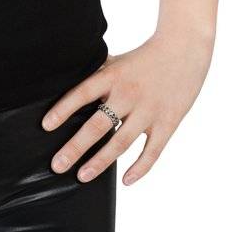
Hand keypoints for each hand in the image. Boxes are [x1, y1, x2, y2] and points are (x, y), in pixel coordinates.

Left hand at [41, 26, 214, 185]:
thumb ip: (94, 74)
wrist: (184, 50)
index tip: (46, 127)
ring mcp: (149, 111)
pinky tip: (126, 181)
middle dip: (75, 147)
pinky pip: (152, 151)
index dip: (63, 110)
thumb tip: (65, 81)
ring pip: (121, 142)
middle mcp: (128, 95)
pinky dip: (140, 168)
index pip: (82, 94)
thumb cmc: (144, 57)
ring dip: (100, 162)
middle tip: (57, 165)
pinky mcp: (168, 123)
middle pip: (98, 125)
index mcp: (112, 77)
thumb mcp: (115, 61)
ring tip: (82, 176)